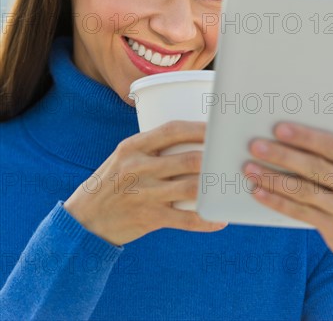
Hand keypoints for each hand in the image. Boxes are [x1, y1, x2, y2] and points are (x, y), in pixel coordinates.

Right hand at [63, 120, 226, 245]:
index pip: (172, 130)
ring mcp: (144, 194)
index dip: (199, 128)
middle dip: (214, 158)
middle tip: (231, 155)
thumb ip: (152, 147)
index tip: (218, 127)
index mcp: (132, 147)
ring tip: (231, 183)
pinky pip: (185, 220)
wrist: (85, 218)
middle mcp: (138, 168)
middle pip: (188, 160)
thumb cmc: (112, 181)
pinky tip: (219, 218)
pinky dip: (206, 220)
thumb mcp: (124, 156)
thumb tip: (193, 138)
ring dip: (214, 187)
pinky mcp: (149, 218)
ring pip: (191, 189)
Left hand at [243, 122, 332, 305]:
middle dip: (283, 155)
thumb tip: (287, 136)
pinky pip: (301, 212)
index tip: (279, 128)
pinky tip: (259, 192)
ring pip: (306, 191)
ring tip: (250, 168)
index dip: (307, 137)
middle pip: (317, 168)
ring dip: (274, 178)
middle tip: (256, 146)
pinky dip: (277, 201)